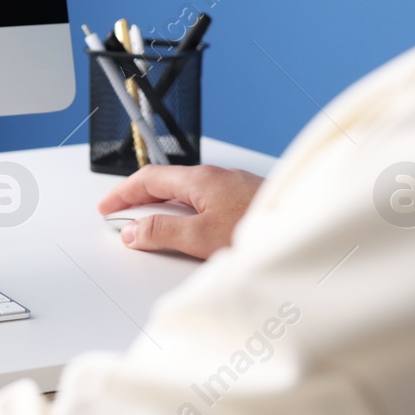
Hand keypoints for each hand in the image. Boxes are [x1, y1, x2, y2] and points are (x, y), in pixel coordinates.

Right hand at [97, 164, 263, 258]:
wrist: (308, 230)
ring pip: (187, 191)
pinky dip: (186, 209)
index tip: (106, 208)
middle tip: (120, 217)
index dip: (122, 193)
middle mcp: (216, 176)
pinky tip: (191, 227)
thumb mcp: (202, 237)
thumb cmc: (262, 230)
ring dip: (163, 205)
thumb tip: (132, 231)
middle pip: (166, 182)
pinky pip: (205, 198)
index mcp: (200, 180)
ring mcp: (233, 186)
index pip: (148, 179)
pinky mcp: (247, 198)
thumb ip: (163, 233)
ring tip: (150, 226)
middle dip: (139, 198)